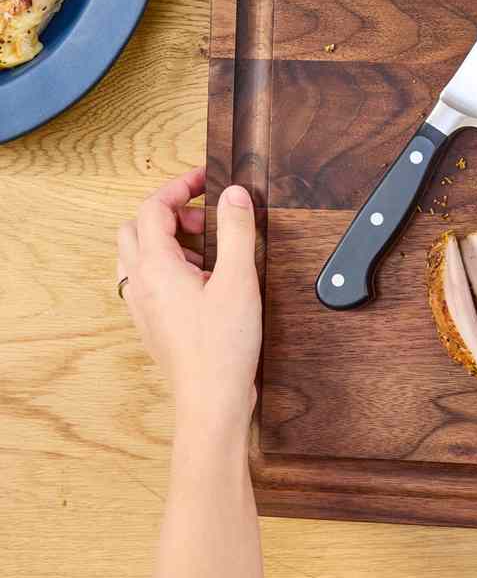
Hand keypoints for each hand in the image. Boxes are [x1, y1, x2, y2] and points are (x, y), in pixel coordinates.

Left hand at [116, 167, 261, 432]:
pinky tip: (202, 278)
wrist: (210, 398)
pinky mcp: (152, 321)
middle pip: (136, 228)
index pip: (153, 209)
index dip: (178, 187)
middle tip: (207, 216)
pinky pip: (147, 279)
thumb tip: (235, 195)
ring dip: (167, 239)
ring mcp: (142, 305)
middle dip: (170, 213)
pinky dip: (168, 265)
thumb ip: (238, 232)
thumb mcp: (240, 280)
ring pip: (138, 255)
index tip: (204, 179)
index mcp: (155, 267)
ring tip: (207, 247)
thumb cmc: (223, 346)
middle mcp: (140, 283)